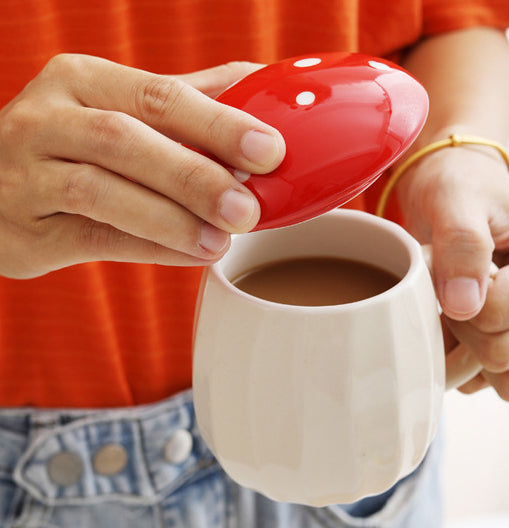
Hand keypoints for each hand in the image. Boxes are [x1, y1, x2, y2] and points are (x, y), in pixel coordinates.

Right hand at [0, 55, 284, 277]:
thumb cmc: (77, 145)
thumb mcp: (121, 108)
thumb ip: (187, 100)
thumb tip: (265, 85)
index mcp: (82, 80)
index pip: (158, 95)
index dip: (217, 124)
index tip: (269, 151)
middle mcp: (47, 120)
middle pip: (126, 140)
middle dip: (194, 177)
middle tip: (248, 209)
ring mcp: (28, 175)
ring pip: (102, 193)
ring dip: (171, 220)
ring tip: (222, 241)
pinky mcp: (28, 231)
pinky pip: (95, 239)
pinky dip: (151, 248)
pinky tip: (192, 255)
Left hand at [397, 144, 508, 400]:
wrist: (459, 199)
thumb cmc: (462, 192)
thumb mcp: (455, 200)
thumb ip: (462, 243)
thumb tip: (465, 306)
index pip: (498, 313)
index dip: (458, 295)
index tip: (452, 266)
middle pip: (499, 353)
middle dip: (459, 323)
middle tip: (450, 283)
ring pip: (502, 378)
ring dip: (462, 347)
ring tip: (454, 305)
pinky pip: (492, 386)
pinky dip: (465, 364)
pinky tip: (456, 326)